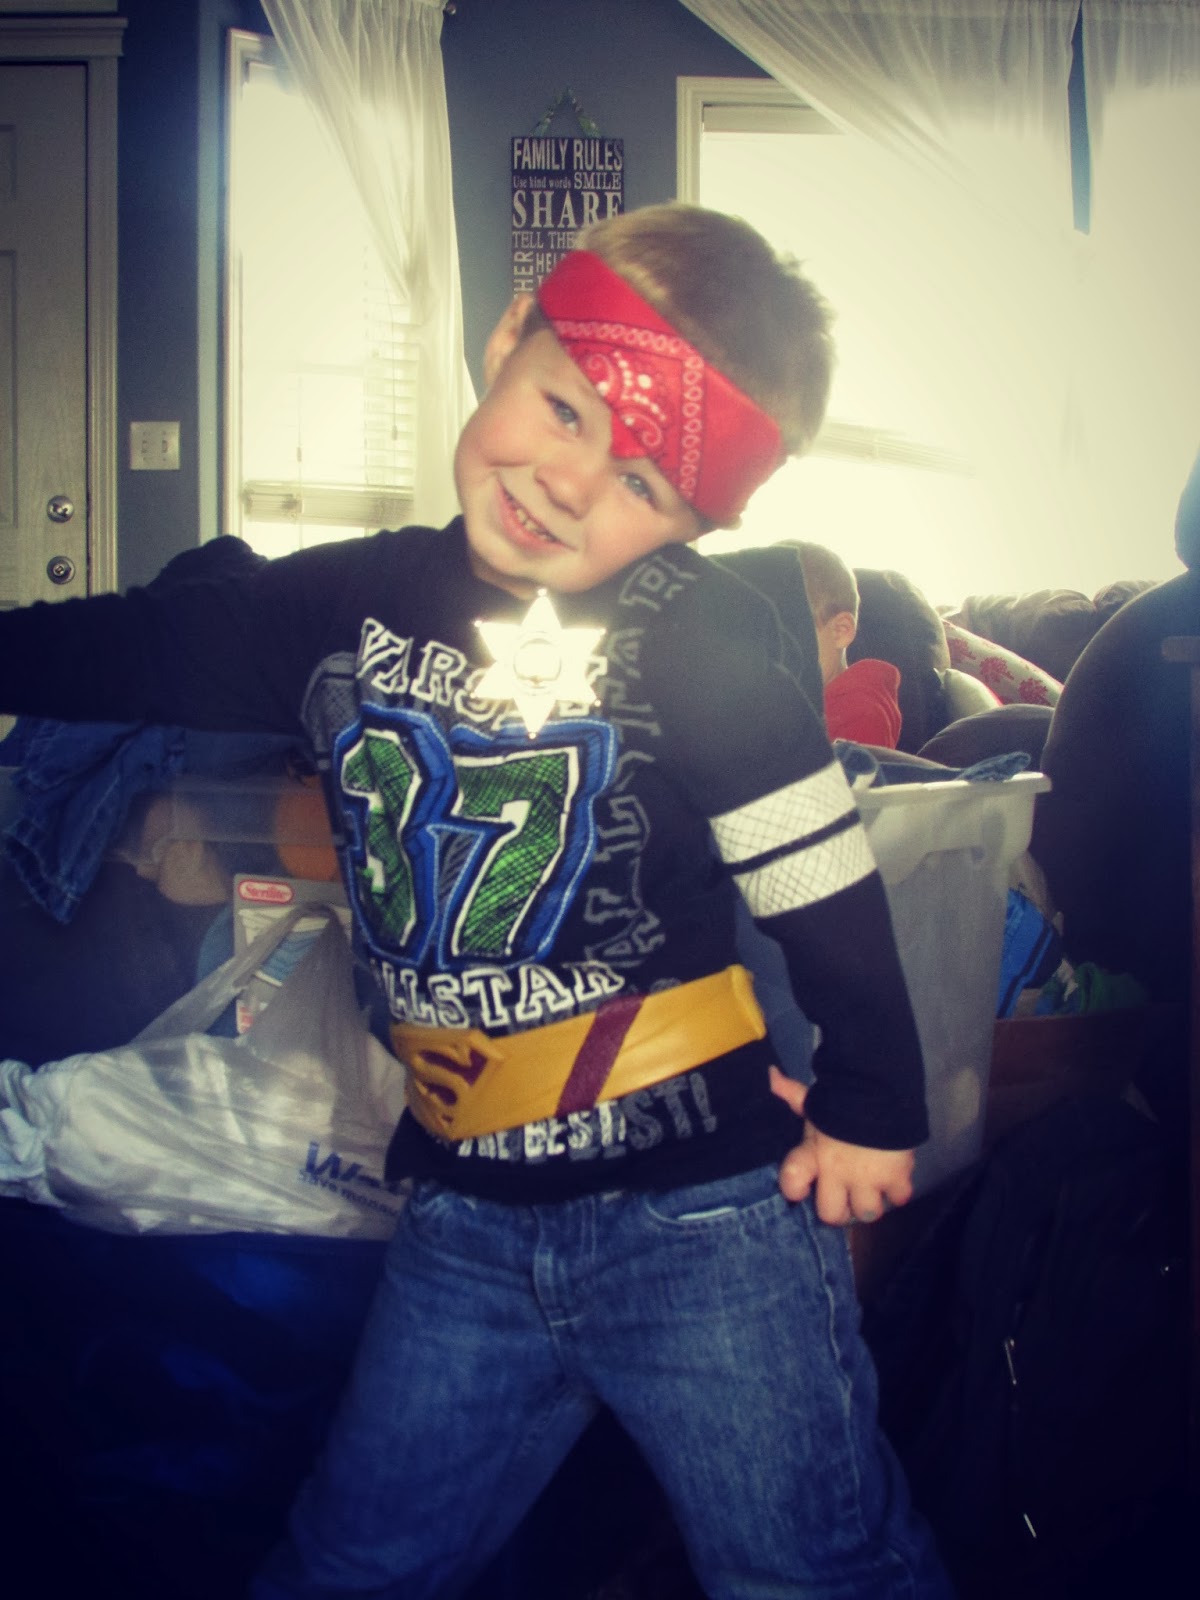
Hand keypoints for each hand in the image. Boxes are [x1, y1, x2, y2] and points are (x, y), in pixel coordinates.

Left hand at [769, 1065, 914, 1225]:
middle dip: (839, 1210)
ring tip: (872, 1191)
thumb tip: (771, 1075)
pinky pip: (899, 1199)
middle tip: (845, 1199)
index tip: (801, 1188)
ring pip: (867, 1212)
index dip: (795, 1188)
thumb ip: (793, 1094)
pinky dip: (898, 1191)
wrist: (881, 1088)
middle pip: (831, 1214)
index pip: (792, 1184)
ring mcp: (869, 1179)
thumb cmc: (843, 1097)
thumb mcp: (815, 1099)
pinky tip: (895, 1180)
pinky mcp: (896, 1177)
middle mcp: (838, 1173)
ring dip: (870, 1203)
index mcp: (814, 1155)